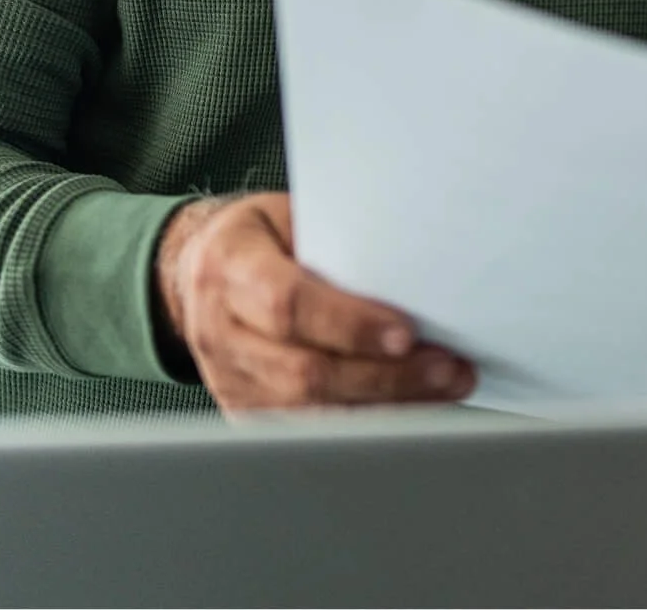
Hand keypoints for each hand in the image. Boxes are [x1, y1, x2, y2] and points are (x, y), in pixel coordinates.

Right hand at [152, 193, 474, 411]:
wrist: (201, 271)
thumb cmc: (260, 237)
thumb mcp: (288, 216)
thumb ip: (337, 243)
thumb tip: (412, 274)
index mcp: (228, 266)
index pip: (287, 304)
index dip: (349, 324)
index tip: (406, 333)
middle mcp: (218, 330)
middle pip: (304, 372)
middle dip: (384, 376)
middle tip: (445, 368)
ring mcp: (228, 380)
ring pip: (309, 411)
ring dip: (385, 405)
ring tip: (441, 388)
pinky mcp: (243, 413)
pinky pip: (307, 430)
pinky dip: (364, 424)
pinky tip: (407, 409)